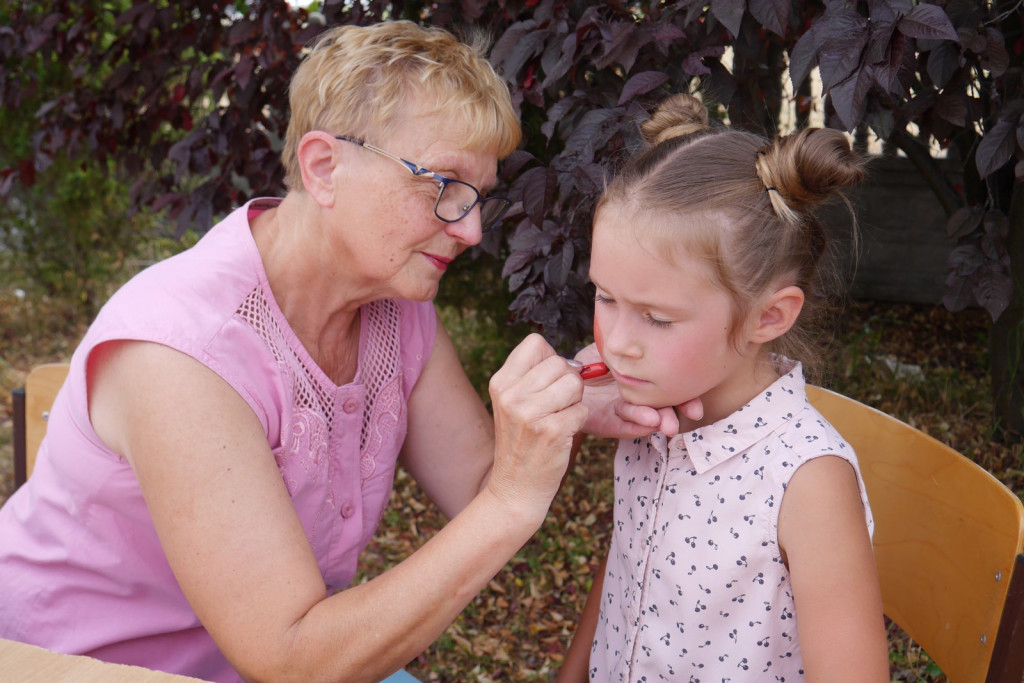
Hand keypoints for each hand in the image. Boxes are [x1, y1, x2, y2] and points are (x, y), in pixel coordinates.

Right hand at [487, 334, 588, 512]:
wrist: (515, 488)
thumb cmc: (522, 442)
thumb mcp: (512, 404)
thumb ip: (532, 377)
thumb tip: (570, 361)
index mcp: (501, 382)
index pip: (535, 343)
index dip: (550, 358)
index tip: (547, 381)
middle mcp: (511, 395)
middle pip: (560, 363)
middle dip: (567, 382)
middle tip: (555, 406)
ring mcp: (530, 413)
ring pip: (575, 384)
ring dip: (575, 401)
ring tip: (558, 419)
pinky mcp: (552, 431)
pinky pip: (582, 409)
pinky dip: (578, 421)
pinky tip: (562, 434)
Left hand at [574, 343, 703, 437]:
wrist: (561, 377)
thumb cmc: (588, 361)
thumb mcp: (611, 348)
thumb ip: (630, 348)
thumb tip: (654, 340)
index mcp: (642, 381)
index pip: (667, 389)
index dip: (685, 397)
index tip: (697, 406)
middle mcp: (635, 398)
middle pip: (661, 407)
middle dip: (675, 412)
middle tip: (691, 414)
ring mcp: (621, 412)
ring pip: (643, 418)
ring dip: (655, 419)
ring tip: (662, 421)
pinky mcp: (605, 423)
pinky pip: (622, 425)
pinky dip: (634, 425)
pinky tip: (646, 424)